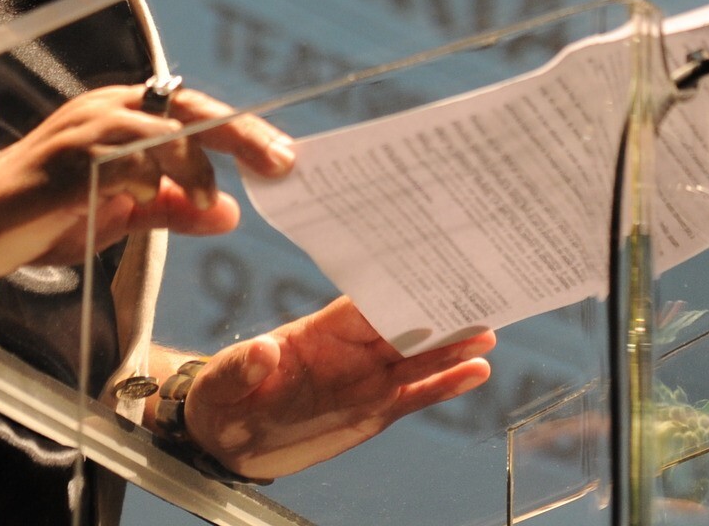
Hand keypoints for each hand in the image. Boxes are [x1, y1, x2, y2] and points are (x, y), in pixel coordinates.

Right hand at [0, 86, 294, 276]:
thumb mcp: (117, 213)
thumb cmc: (41, 214)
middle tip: (283, 162)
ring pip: (163, 130)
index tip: (283, 158)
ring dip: (196, 167)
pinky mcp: (68, 155)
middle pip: (191, 108)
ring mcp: (86, 127)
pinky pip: (126, 156)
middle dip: (242, 135)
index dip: (242, 133)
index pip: (194, 113)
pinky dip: (156, 179)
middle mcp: (108, 109)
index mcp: (122, 115)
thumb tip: (229, 213)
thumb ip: (170, 208)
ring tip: (208, 202)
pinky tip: (169, 203)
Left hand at [179, 298, 495, 479]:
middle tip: (478, 296)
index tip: (427, 268)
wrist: (227, 440)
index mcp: (317, 333)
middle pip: (403, 325)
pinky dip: (445, 385)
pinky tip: (476, 373)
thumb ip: (241, 366)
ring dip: (452, 346)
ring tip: (488, 333)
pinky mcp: (374, 410)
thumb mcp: (220, 383)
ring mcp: (365, 379)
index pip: (363, 305)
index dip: (394, 288)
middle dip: (438, 311)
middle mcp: (350, 351)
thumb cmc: (221, 398)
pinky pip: (415, 395)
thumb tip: (264, 350)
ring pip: (418, 358)